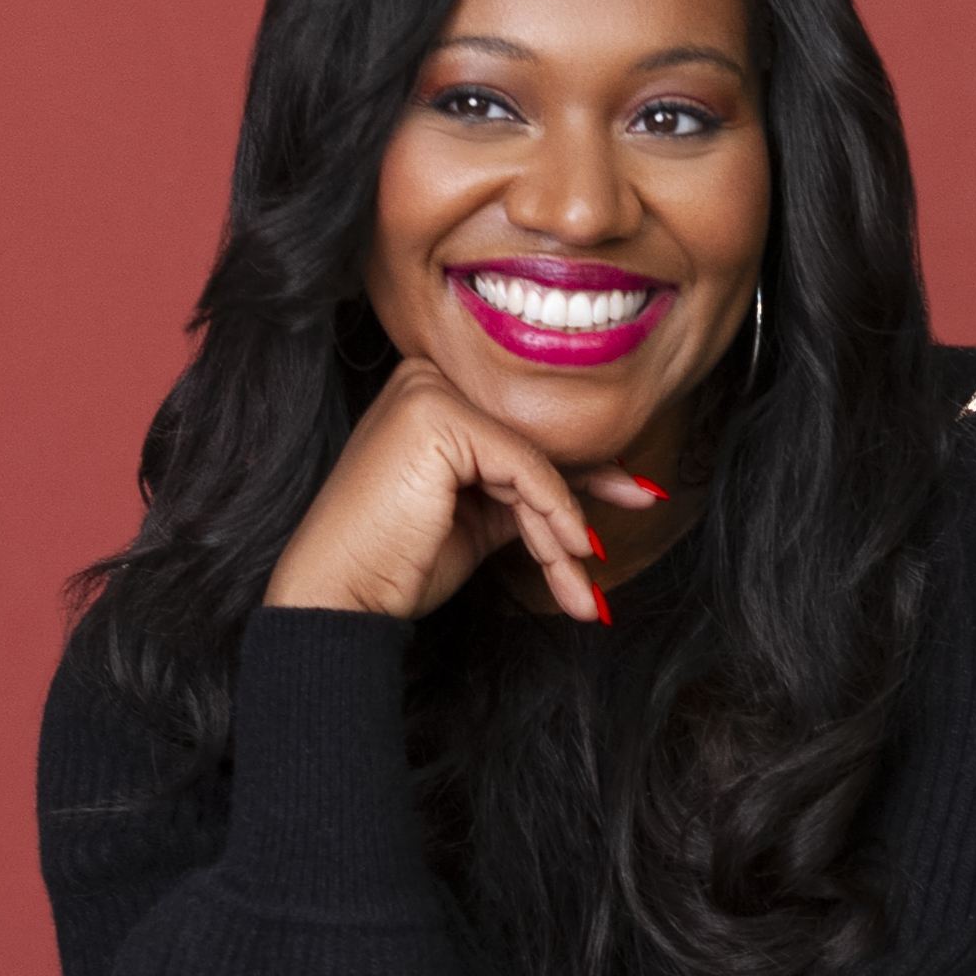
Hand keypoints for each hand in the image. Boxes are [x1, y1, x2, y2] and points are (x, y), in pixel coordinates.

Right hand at [263, 357, 661, 619]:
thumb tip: (604, 486)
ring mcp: (427, 392)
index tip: (633, 492)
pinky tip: (571, 552)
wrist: (341, 596)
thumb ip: (528, 492)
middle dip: (585, 494)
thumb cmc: (398, 563)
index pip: (519, 430)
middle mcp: (425, 379)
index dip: (580, 467)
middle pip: (529, 442)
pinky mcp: (435, 416)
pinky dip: (554, 512)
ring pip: (530, 462)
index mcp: (430, 395)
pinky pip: (522, 466)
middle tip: (634, 520)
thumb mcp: (479, 519)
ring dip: (563, 531)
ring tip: (582, 587)